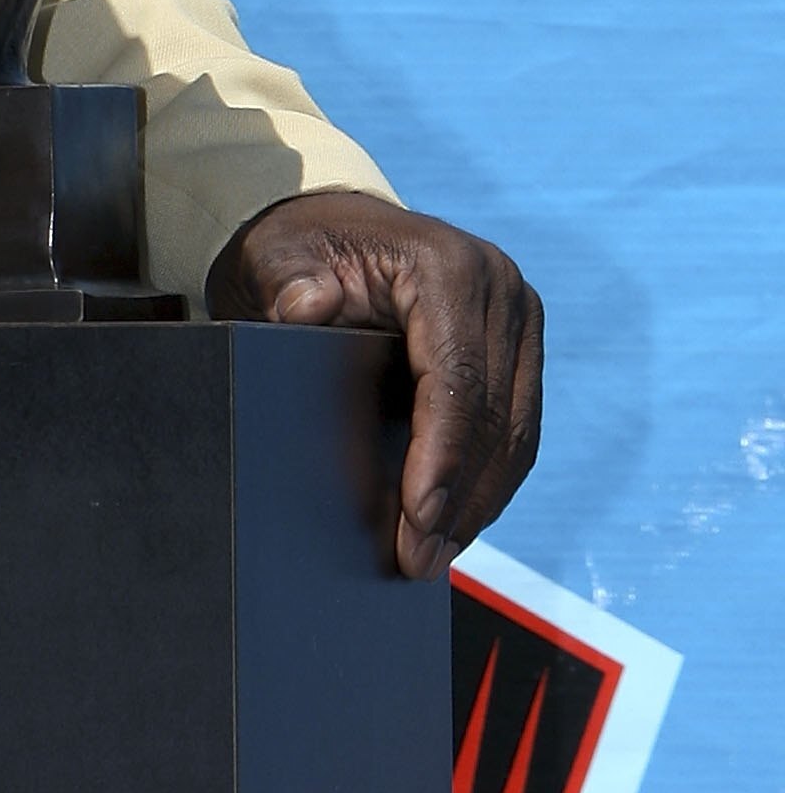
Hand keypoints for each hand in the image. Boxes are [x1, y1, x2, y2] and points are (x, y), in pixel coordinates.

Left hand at [207, 189, 541, 579]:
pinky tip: (454, 523)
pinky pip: (514, 429)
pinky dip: (487, 481)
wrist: (324, 232)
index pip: (456, 379)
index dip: (441, 456)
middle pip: (495, 416)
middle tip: (419, 560)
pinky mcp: (518, 350)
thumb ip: (287, 280)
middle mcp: (497, 285)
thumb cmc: (296, 247)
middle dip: (460, 497)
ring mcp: (516, 318)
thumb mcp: (275, 256)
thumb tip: (306, 307)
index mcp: (447, 263)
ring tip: (434, 556)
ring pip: (516, 433)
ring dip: (479, 502)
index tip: (416, 518)